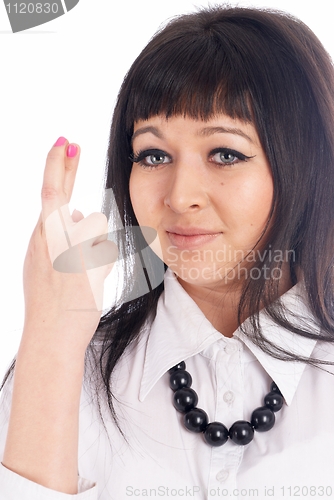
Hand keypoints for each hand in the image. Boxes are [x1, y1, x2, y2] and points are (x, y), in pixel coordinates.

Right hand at [22, 137, 116, 350]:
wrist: (51, 334)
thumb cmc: (50, 301)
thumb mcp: (42, 263)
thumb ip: (57, 235)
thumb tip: (78, 212)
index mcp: (38, 239)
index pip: (48, 194)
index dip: (55, 167)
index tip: (63, 145)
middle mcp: (49, 241)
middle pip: (60, 196)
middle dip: (64, 166)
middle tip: (71, 142)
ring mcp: (68, 252)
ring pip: (94, 226)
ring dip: (94, 243)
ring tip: (81, 271)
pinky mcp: (87, 266)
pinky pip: (106, 250)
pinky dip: (102, 263)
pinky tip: (90, 282)